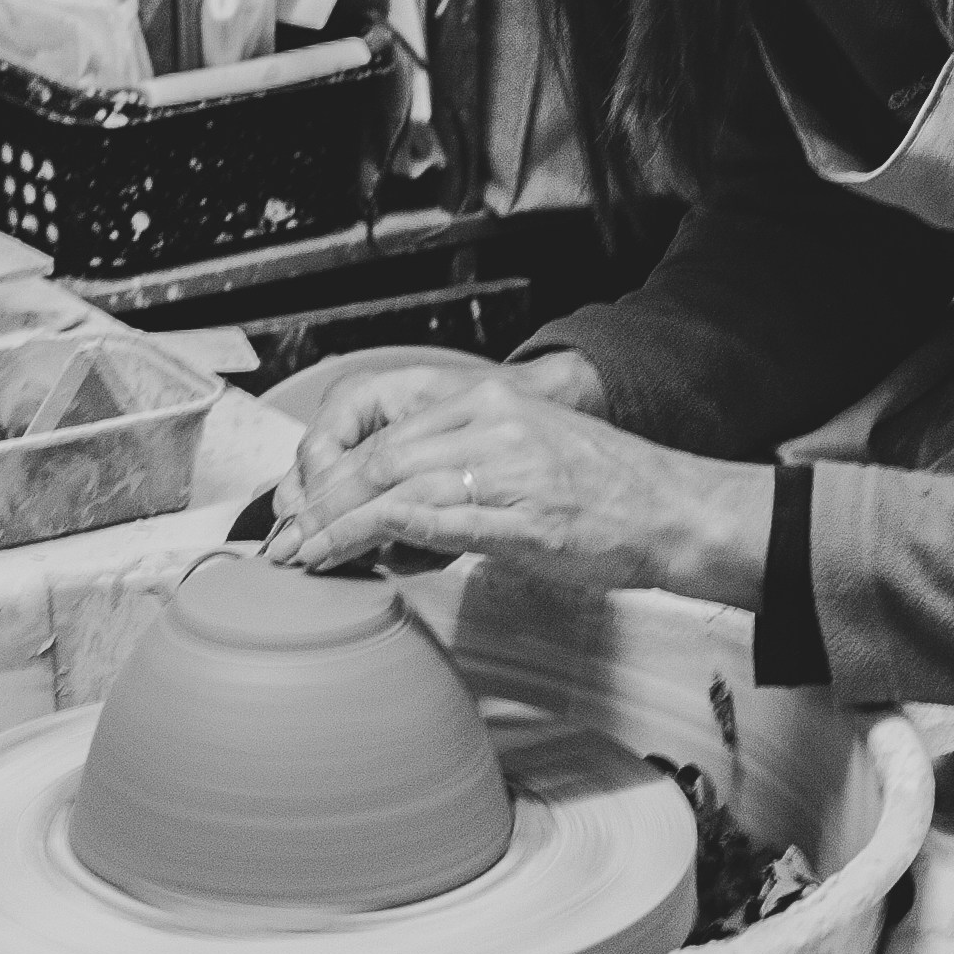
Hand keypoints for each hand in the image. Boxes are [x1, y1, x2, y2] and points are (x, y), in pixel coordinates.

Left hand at [264, 360, 767, 597]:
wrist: (673, 512)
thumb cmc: (605, 493)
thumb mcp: (527, 450)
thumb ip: (463, 463)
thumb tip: (396, 506)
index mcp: (487, 396)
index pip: (379, 419)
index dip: (326, 460)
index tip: (300, 499)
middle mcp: (487, 418)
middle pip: (371, 453)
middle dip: (314, 499)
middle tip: (280, 539)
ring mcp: (499, 464)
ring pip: (384, 483)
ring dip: (328, 524)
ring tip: (295, 557)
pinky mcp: (511, 515)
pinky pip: (416, 519)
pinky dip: (362, 538)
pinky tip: (335, 557)